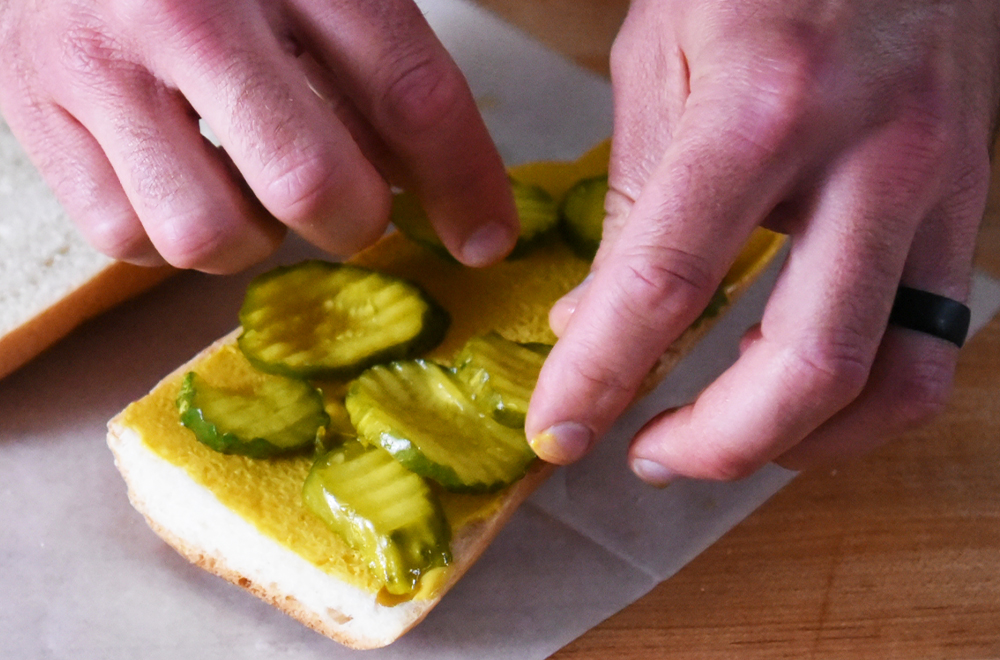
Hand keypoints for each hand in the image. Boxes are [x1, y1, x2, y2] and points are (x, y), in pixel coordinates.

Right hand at [0, 0, 516, 272]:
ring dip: (254, 236)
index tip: (487, 239)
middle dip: (356, 222)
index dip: (464, 183)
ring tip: (250, 186)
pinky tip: (181, 181)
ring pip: (209, 235)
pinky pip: (127, 239)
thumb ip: (378, 69)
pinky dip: (170, 236)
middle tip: (353, 209)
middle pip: (313, 182)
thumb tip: (439, 191)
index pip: (409, 91)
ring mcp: (98, 66)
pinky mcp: (33, 114)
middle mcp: (188, 12)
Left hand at [526, 0, 999, 481]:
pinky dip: (862, 401)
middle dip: (715, 444)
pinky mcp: (967, 202)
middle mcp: (869, 155)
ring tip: (719, 443)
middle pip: (808, 363)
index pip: (667, 280)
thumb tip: (591, 317)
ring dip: (798, 442)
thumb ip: (632, 200)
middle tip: (643, 455)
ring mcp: (937, 184)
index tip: (557, 429)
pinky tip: (795, 399)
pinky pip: (932, 342)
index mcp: (762, 106)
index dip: (601, 374)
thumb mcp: (658, 58)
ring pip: (895, 376)